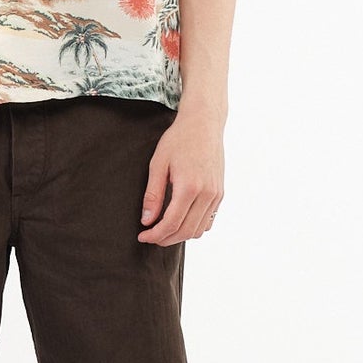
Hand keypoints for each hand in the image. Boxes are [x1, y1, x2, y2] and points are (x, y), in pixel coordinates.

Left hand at [136, 109, 224, 244]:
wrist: (203, 124)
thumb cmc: (179, 140)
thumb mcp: (158, 164)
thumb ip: (153, 194)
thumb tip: (147, 220)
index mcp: (190, 186)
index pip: (172, 223)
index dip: (155, 234)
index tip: (142, 236)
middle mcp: (207, 193)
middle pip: (186, 231)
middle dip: (166, 239)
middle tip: (150, 236)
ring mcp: (216, 194)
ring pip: (199, 230)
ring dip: (180, 235)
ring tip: (163, 230)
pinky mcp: (220, 193)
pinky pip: (208, 220)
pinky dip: (194, 227)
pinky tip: (180, 221)